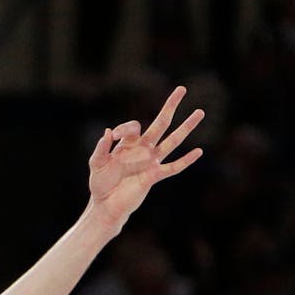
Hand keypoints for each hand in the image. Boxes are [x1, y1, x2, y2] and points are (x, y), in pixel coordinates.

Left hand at [88, 86, 204, 228]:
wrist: (106, 204)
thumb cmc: (100, 183)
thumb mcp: (96, 164)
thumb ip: (101, 149)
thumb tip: (108, 131)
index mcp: (128, 144)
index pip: (133, 126)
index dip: (124, 128)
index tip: (113, 136)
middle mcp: (142, 149)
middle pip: (160, 123)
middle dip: (170, 106)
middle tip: (181, 89)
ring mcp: (150, 161)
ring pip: (172, 141)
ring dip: (186, 127)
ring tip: (199, 112)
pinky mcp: (154, 176)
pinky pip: (173, 167)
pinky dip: (185, 160)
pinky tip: (198, 151)